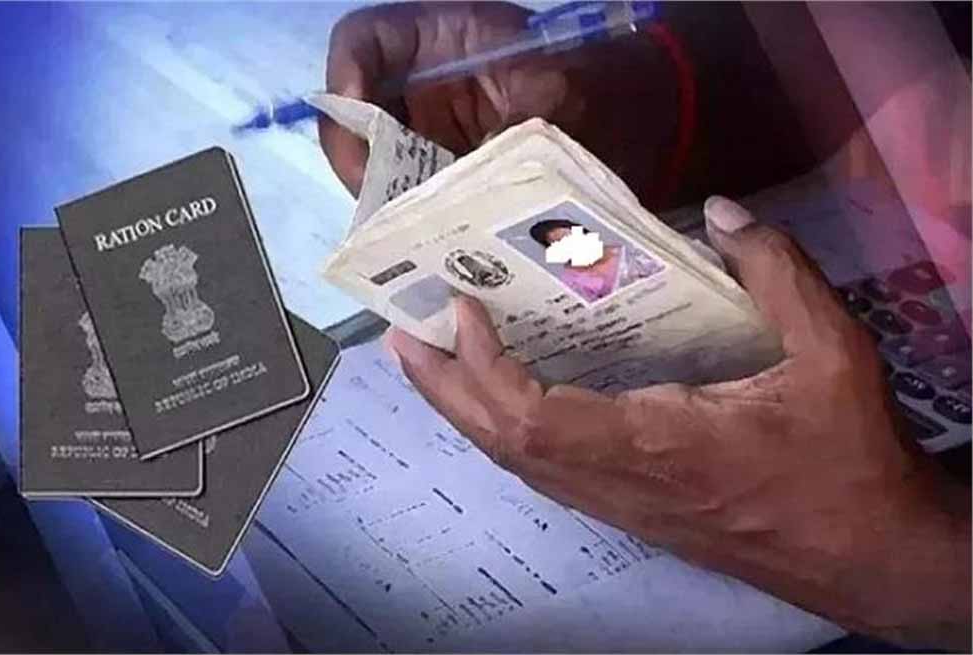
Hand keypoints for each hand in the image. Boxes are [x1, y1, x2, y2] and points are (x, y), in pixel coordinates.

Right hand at [320, 2, 678, 203]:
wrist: (633, 123)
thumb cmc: (597, 90)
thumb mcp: (557, 95)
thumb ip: (510, 126)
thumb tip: (462, 180)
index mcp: (441, 38)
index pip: (364, 40)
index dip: (346, 74)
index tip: (359, 117)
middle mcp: (422, 83)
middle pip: (356, 110)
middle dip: (358, 155)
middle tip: (377, 200)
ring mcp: (429, 130)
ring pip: (377, 160)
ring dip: (382, 196)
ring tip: (402, 231)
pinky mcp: (444, 173)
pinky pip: (410, 195)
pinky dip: (412, 220)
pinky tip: (426, 242)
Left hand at [384, 196, 971, 650]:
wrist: (867, 554)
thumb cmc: (845, 456)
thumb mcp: (831, 352)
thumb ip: (776, 273)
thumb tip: (718, 213)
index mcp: (654, 443)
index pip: (531, 415)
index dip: (482, 366)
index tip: (459, 310)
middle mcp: (617, 481)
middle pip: (500, 442)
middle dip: (443, 389)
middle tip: (404, 333)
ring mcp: (618, 504)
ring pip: (516, 463)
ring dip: (465, 411)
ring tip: (433, 359)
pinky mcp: (629, 511)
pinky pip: (544, 471)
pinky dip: (503, 431)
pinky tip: (498, 398)